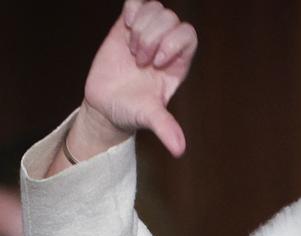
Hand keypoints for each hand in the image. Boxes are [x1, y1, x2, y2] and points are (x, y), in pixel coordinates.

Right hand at [80, 0, 196, 156]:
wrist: (106, 105)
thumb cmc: (131, 111)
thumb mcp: (149, 118)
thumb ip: (165, 128)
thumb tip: (179, 150)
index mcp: (177, 64)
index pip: (189, 35)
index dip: (173, 42)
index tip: (155, 62)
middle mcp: (165, 46)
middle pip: (171, 19)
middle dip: (152, 37)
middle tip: (139, 61)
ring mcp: (147, 35)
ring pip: (156, 8)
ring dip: (141, 27)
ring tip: (131, 50)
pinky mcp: (128, 27)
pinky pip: (137, 2)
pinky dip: (132, 10)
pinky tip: (126, 29)